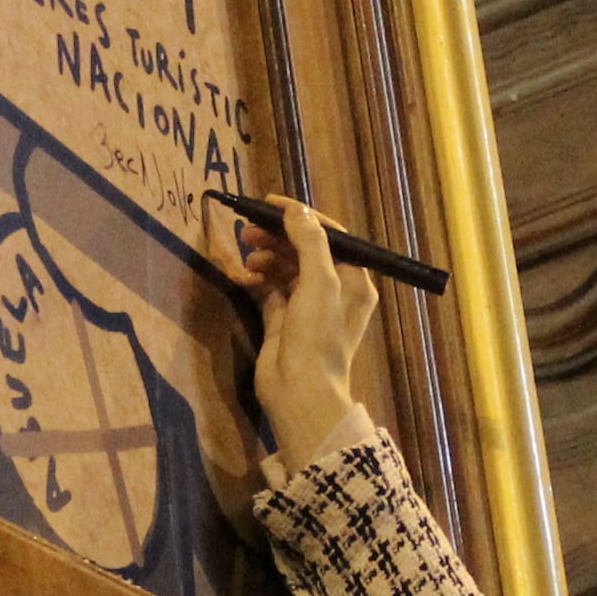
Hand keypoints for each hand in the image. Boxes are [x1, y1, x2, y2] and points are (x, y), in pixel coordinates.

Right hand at [221, 195, 381, 476]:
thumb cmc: (318, 335)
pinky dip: (257, 278)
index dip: (302, 217)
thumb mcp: (320, 282)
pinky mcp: (283, 321)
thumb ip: (309, 242)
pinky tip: (244, 275)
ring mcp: (306, 307)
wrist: (300, 391)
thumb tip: (295, 210)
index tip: (271, 204)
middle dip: (278, 236)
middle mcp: (332, 292)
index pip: (330, 236)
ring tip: (247, 252)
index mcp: (352, 281)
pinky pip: (270, 289)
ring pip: (285, 268)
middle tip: (249, 229)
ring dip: (266, 256)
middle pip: (305, 250)